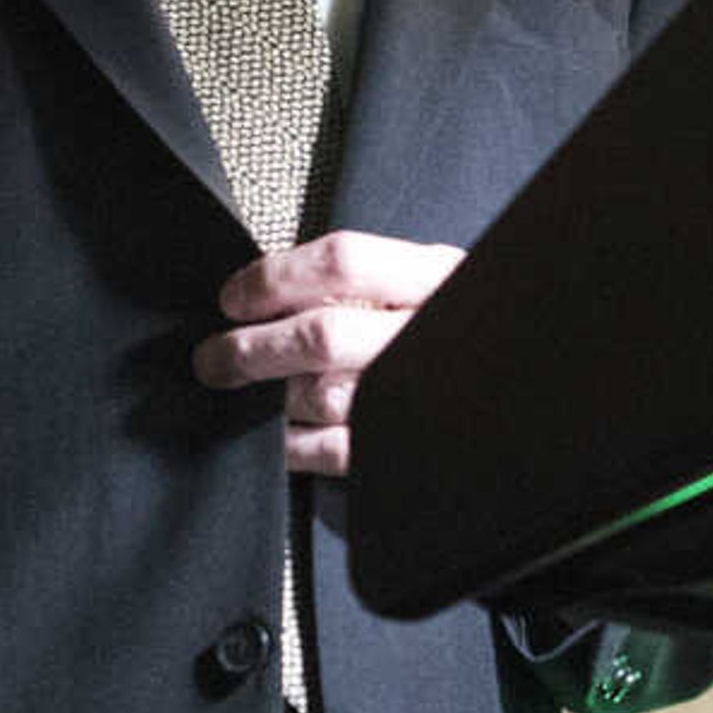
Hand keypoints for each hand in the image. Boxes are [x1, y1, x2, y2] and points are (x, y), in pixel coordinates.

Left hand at [193, 230, 467, 474]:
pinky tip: (281, 434)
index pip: (343, 262)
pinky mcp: (404, 448)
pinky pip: (328, 449)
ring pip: (319, 396)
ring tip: (251, 395)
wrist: (497, 401)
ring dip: (267, 399)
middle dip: (250, 349)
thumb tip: (257, 297)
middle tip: (215, 358)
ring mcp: (420, 394)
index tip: (235, 299)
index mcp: (435, 277)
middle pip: (322, 336)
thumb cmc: (436, 334)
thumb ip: (356, 282)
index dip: (273, 280)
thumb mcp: (419, 286)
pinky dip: (290, 444)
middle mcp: (430, 334)